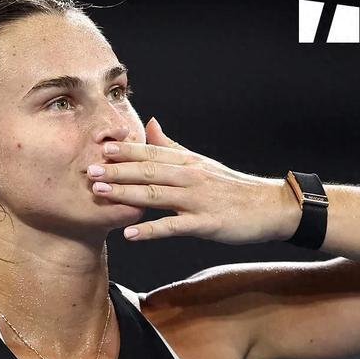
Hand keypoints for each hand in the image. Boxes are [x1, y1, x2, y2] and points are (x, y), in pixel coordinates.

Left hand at [87, 118, 300, 243]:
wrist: (271, 208)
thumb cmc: (232, 188)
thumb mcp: (200, 163)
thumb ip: (171, 146)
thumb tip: (149, 124)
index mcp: (187, 162)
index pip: (151, 152)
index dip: (124, 150)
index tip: (98, 146)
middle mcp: (189, 176)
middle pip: (148, 170)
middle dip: (116, 170)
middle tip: (88, 169)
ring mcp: (197, 200)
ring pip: (155, 194)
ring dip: (125, 193)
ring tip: (99, 193)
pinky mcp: (205, 223)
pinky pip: (172, 227)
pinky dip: (150, 230)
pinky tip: (129, 234)